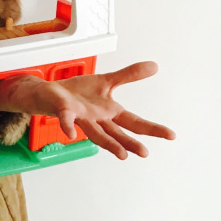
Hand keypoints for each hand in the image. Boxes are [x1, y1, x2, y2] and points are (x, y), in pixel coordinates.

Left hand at [0, 61, 174, 158]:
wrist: (48, 94)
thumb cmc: (77, 93)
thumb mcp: (106, 81)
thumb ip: (129, 75)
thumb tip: (155, 66)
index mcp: (109, 112)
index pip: (134, 122)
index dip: (152, 129)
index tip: (172, 136)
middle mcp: (97, 119)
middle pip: (117, 132)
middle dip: (131, 142)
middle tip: (145, 152)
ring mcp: (80, 117)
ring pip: (96, 133)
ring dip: (108, 143)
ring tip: (122, 154)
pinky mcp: (63, 110)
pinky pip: (66, 119)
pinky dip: (68, 126)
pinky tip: (70, 134)